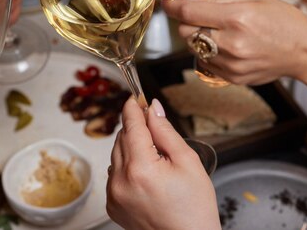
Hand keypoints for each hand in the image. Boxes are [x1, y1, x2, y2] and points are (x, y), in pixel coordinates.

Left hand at [106, 98, 219, 229]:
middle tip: (157, 132)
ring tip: (157, 163)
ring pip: (117, 155)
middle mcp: (121, 181)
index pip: (131, 126)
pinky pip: (115, 174)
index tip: (135, 97)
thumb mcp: (187, 162)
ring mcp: (114, 194)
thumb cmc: (194, 208)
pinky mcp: (112, 204)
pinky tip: (148, 177)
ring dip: (132, 149)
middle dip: (137, 130)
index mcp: (141, 168)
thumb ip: (166, 131)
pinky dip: (128, 168)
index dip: (133, 108)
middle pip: (122, 138)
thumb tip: (153, 108)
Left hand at [162, 0, 306, 84]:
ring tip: (224, 32)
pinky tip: (230, 46)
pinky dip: (210, 52)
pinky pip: (206, 62)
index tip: (168, 1)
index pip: (189, 13)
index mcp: (237, 18)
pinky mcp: (232, 78)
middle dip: (189, 21)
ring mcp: (231, 64)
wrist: (306, 52)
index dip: (173, 5)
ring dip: (200, 37)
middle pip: (186, 32)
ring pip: (193, 48)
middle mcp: (232, 43)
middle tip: (204, 15)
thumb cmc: (282, 20)